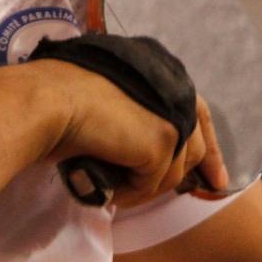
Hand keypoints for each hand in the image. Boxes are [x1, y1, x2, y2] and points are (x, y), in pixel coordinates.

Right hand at [39, 56, 229, 206]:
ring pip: (175, 169)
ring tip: (117, 187)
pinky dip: (129, 192)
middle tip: (202, 190)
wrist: (47, 101)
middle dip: (203, 169)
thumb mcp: (105, 99)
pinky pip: (152, 184)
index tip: (214, 172)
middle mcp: (172, 86)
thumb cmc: (56, 96)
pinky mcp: (162, 140)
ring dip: (146, 184)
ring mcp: (170, 114)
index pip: (194, 109)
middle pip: (197, 139)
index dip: (206, 141)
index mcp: (158, 69)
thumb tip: (137, 144)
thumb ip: (131, 113)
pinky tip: (106, 188)